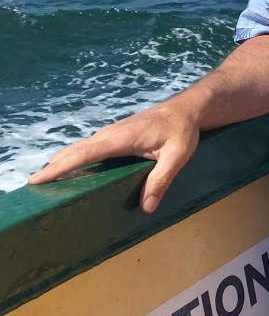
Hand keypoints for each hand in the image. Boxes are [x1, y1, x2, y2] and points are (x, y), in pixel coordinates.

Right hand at [27, 100, 201, 213]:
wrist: (187, 109)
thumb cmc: (182, 130)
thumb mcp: (177, 156)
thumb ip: (161, 180)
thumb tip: (146, 207)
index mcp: (120, 138)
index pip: (84, 154)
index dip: (60, 167)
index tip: (39, 178)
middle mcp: (110, 134)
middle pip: (74, 151)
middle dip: (53, 167)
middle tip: (33, 186)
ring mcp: (110, 134)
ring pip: (79, 148)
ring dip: (61, 162)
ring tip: (43, 181)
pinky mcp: (114, 136)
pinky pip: (88, 148)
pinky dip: (73, 157)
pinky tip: (69, 170)